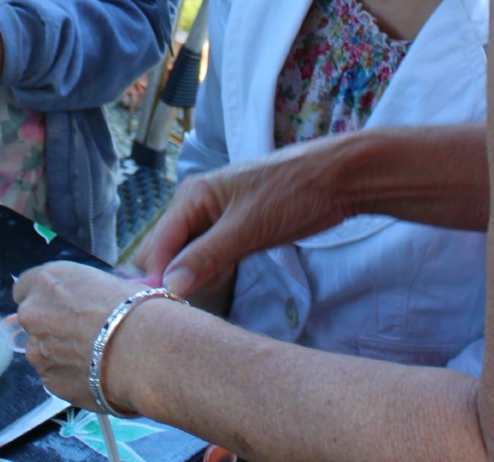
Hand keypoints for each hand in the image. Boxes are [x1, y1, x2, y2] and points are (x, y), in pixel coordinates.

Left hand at [13, 262, 134, 411]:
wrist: (141, 348)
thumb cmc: (131, 308)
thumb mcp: (103, 283)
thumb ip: (80, 294)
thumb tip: (86, 302)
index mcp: (46, 280)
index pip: (24, 286)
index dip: (43, 298)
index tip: (57, 305)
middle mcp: (33, 312)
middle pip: (30, 319)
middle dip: (49, 326)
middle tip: (78, 333)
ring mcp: (36, 349)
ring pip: (41, 350)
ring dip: (58, 353)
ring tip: (92, 357)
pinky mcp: (48, 380)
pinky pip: (54, 375)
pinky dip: (69, 375)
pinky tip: (94, 374)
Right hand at [134, 143, 348, 298]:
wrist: (337, 180)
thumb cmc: (291, 195)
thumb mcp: (247, 228)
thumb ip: (206, 257)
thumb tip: (169, 287)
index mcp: (190, 197)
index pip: (158, 244)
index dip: (156, 277)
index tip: (164, 312)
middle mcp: (194, 206)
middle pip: (167, 251)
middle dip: (172, 278)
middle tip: (188, 308)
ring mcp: (213, 218)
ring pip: (187, 256)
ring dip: (193, 277)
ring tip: (209, 293)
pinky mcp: (232, 230)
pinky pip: (208, 255)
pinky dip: (211, 271)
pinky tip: (225, 280)